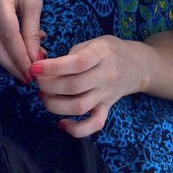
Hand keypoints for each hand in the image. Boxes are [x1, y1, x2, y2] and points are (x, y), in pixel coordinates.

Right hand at [0, 0, 45, 82]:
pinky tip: (19, 54)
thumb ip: (32, 30)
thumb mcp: (34, 0)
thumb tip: (34, 60)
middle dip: (11, 64)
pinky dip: (4, 46)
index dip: (20, 57)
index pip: (8, 35)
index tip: (32, 74)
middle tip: (27, 79)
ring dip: (8, 58)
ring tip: (25, 70)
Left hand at [31, 35, 145, 137]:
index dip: (53, 67)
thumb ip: (73, 54)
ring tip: (44, 96)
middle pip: (74, 86)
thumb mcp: (93, 42)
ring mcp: (106, 94)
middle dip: (49, 86)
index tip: (35, 68)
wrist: (137, 65)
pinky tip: (61, 124)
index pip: (77, 63)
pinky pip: (94, 124)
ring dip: (55, 105)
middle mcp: (105, 75)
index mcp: (102, 54)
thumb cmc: (109, 50)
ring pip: (80, 106)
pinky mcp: (107, 108)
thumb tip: (46, 68)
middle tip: (38, 81)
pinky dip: (76, 130)